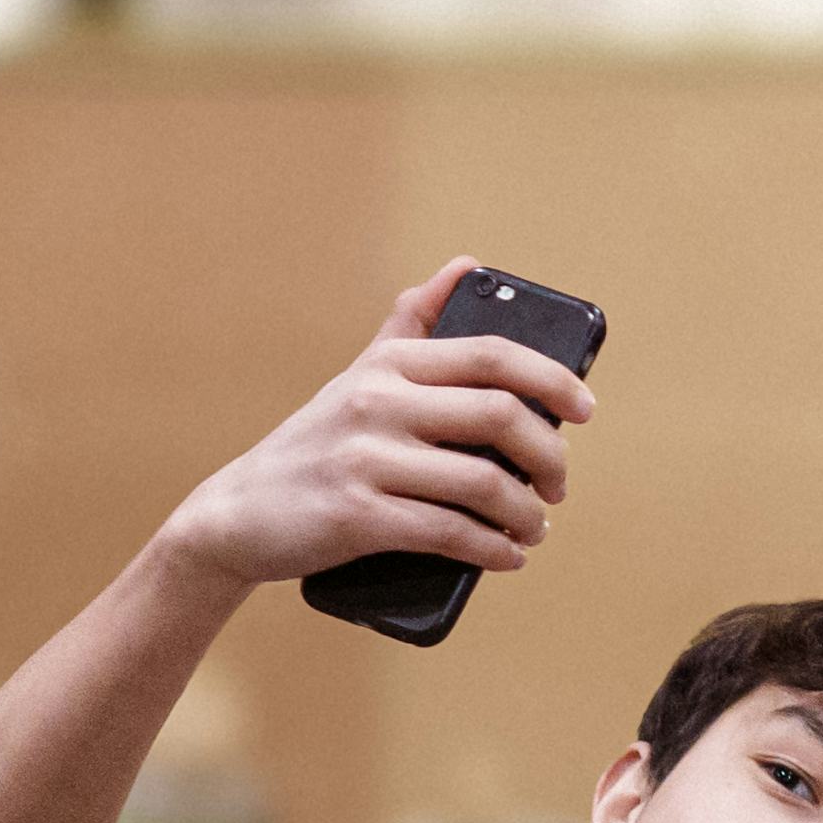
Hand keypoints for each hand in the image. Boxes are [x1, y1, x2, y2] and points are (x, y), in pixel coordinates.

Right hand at [160, 261, 591, 598]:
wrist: (236, 515)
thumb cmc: (318, 444)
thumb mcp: (360, 375)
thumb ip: (412, 325)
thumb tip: (468, 265)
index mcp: (389, 365)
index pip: (493, 355)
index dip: (553, 380)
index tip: (586, 410)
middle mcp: (377, 402)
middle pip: (502, 416)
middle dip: (549, 457)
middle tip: (557, 485)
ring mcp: (365, 458)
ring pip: (484, 483)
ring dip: (527, 514)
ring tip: (534, 527)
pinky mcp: (356, 515)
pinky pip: (450, 533)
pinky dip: (493, 550)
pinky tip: (508, 557)